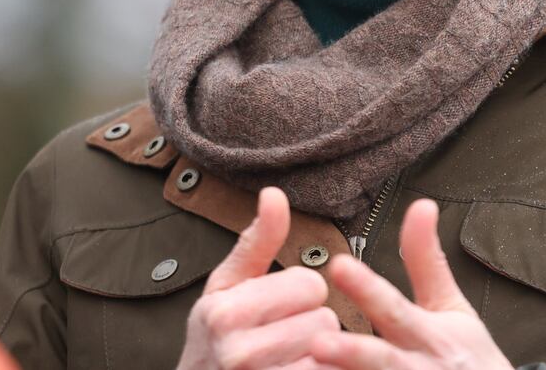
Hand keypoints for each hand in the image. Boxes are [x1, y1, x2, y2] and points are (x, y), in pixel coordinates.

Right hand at [177, 186, 341, 369]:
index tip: (277, 306)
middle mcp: (238, 352)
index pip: (310, 283)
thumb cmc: (215, 337)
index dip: (300, 293)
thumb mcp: (226, 286)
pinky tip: (297, 367)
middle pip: (325, 318)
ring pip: (331, 350)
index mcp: (224, 312)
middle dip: (311, 324)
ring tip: (289, 356)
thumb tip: (274, 193)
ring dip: (321, 353)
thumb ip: (256, 241)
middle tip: (283, 336)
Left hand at [307, 198, 513, 369]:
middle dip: (352, 352)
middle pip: (382, 362)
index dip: (367, 289)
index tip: (338, 265)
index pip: (395, 309)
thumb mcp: (452, 307)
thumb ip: (426, 261)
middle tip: (319, 341)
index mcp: (429, 336)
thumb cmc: (465, 357)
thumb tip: (420, 205)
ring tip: (310, 367)